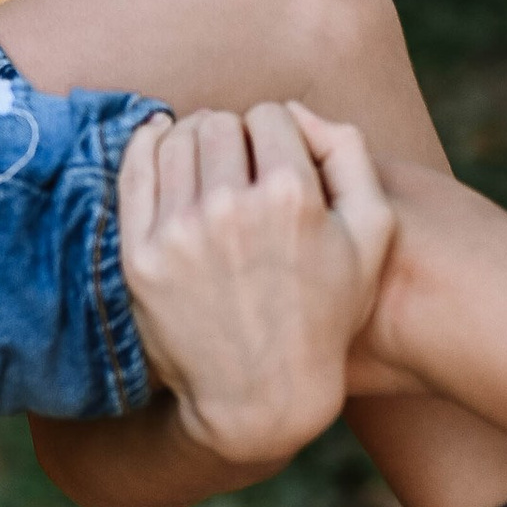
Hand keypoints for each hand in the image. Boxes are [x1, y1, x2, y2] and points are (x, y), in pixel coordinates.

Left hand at [118, 101, 393, 466]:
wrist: (263, 395)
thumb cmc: (324, 314)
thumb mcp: (372, 234)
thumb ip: (349, 155)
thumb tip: (296, 112)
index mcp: (293, 196)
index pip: (268, 116)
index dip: (272, 131)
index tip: (270, 155)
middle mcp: (232, 208)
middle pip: (219, 124)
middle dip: (232, 134)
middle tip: (237, 160)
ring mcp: (180, 232)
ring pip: (175, 140)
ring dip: (191, 139)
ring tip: (204, 161)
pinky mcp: (140, 255)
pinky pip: (134, 171)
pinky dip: (145, 145)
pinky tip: (157, 141)